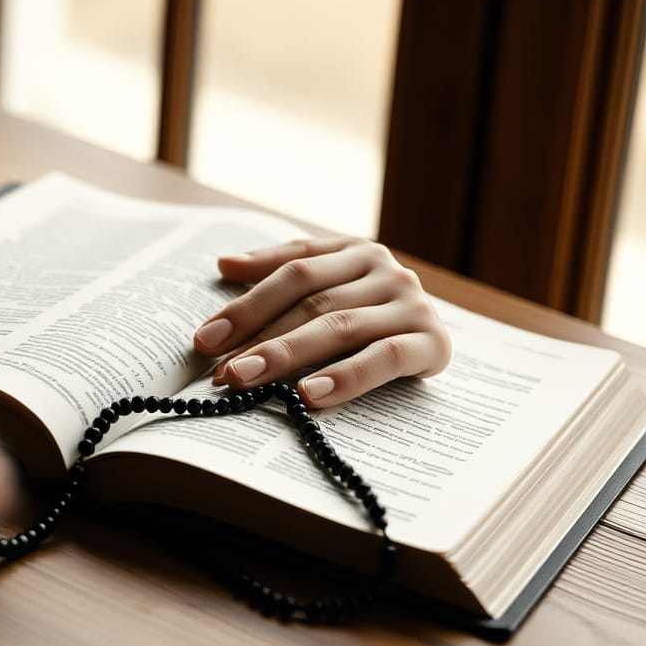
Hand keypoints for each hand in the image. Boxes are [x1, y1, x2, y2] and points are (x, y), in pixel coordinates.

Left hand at [192, 236, 450, 407]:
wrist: (440, 345)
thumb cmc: (373, 318)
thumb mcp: (332, 288)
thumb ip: (282, 272)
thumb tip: (225, 263)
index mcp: (357, 250)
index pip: (294, 269)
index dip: (246, 301)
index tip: (205, 338)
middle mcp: (387, 268)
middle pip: (311, 299)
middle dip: (258, 336)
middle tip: (219, 370)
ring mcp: (412, 303)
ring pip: (340, 327)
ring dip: (287, 355)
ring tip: (247, 380)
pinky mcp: (433, 342)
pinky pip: (383, 359)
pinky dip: (345, 377)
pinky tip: (309, 395)